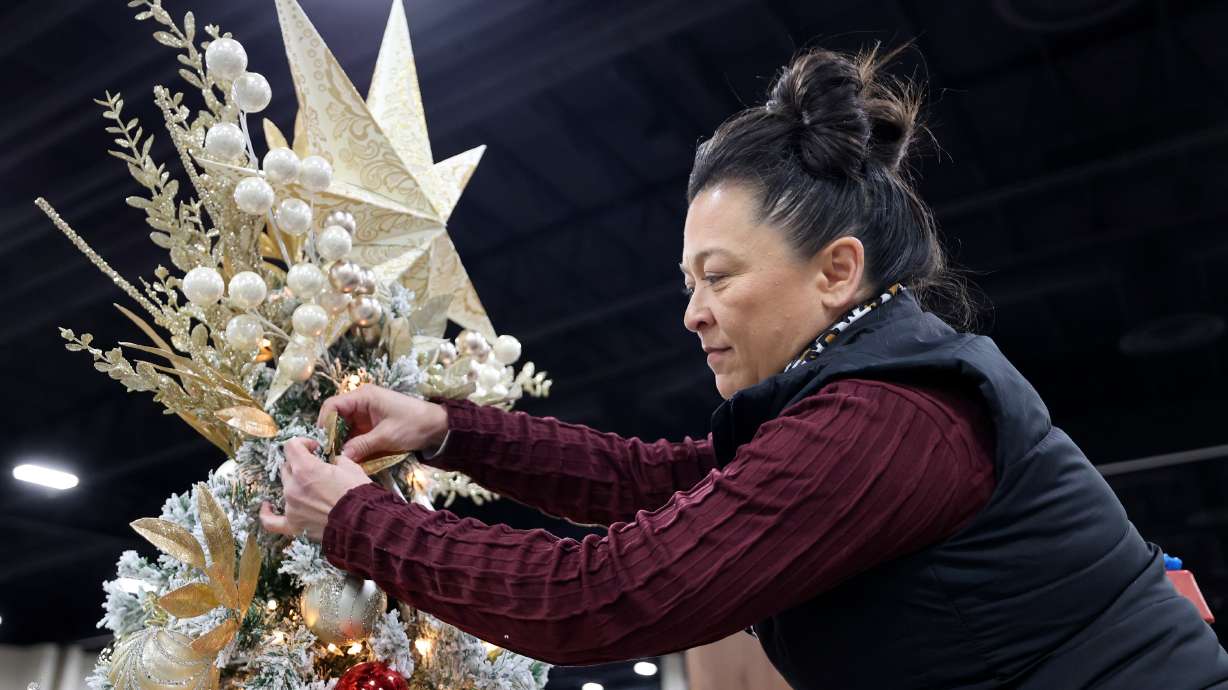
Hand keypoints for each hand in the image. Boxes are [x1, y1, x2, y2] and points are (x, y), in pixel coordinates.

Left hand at [259, 437, 372, 541]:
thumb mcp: (351, 467)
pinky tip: (266, 506)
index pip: (291, 446)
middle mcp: (292, 486)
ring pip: (285, 488)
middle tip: (318, 469)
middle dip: (301, 464)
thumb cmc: (359, 493)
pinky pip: (272, 521)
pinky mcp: (294, 525)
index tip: (315, 448)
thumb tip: (332, 462)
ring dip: (296, 484)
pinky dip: (266, 513)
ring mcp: (291, 506)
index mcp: (305, 468)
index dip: (303, 443)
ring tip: (311, 488)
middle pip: (287, 467)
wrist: (363, 523)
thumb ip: (336, 461)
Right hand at [317, 384, 448, 461]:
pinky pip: (354, 436)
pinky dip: (351, 446)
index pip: (332, 406)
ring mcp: (365, 416)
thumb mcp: (387, 436)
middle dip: (331, 437)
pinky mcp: (370, 427)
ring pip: (343, 430)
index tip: (323, 443)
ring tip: (338, 460)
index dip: (324, 423)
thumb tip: (340, 457)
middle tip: (328, 456)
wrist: (437, 427)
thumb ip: (362, 446)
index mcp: (363, 397)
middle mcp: (360, 404)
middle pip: (335, 418)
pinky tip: (349, 459)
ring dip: (341, 444)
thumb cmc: (413, 424)